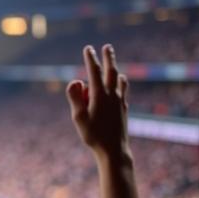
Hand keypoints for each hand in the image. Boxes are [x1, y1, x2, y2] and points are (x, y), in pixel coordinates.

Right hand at [66, 45, 130, 160]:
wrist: (114, 150)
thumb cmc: (93, 135)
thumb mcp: (78, 117)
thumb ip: (75, 97)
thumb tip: (76, 81)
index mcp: (99, 95)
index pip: (94, 71)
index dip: (90, 58)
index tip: (88, 48)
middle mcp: (112, 95)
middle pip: (111, 71)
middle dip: (109, 58)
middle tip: (107, 47)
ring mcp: (120, 101)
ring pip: (120, 80)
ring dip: (116, 70)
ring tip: (114, 65)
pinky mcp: (123, 109)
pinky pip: (123, 90)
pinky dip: (121, 83)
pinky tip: (121, 84)